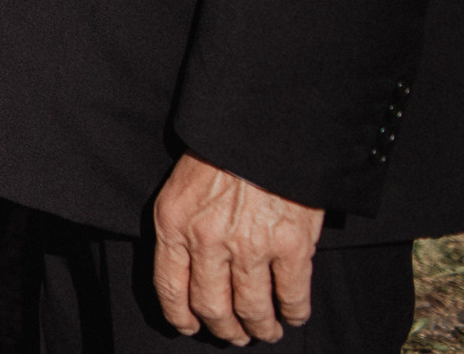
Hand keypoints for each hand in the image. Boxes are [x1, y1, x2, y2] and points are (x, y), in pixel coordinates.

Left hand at [151, 153, 323, 344]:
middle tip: (234, 334)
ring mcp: (250, 246)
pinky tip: (293, 314)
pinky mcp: (291, 247)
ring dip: (261, 328)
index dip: (180, 315)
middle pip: (211, 306)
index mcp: (174, 223)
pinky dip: (293, 313)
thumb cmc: (221, 154)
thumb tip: (188, 271)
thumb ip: (182, 227)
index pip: (169, 287)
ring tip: (266, 330)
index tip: (189, 326)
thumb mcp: (182, 187)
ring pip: (252, 309)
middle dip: (224, 328)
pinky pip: (292, 297)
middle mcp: (207, 240)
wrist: (262, 129)